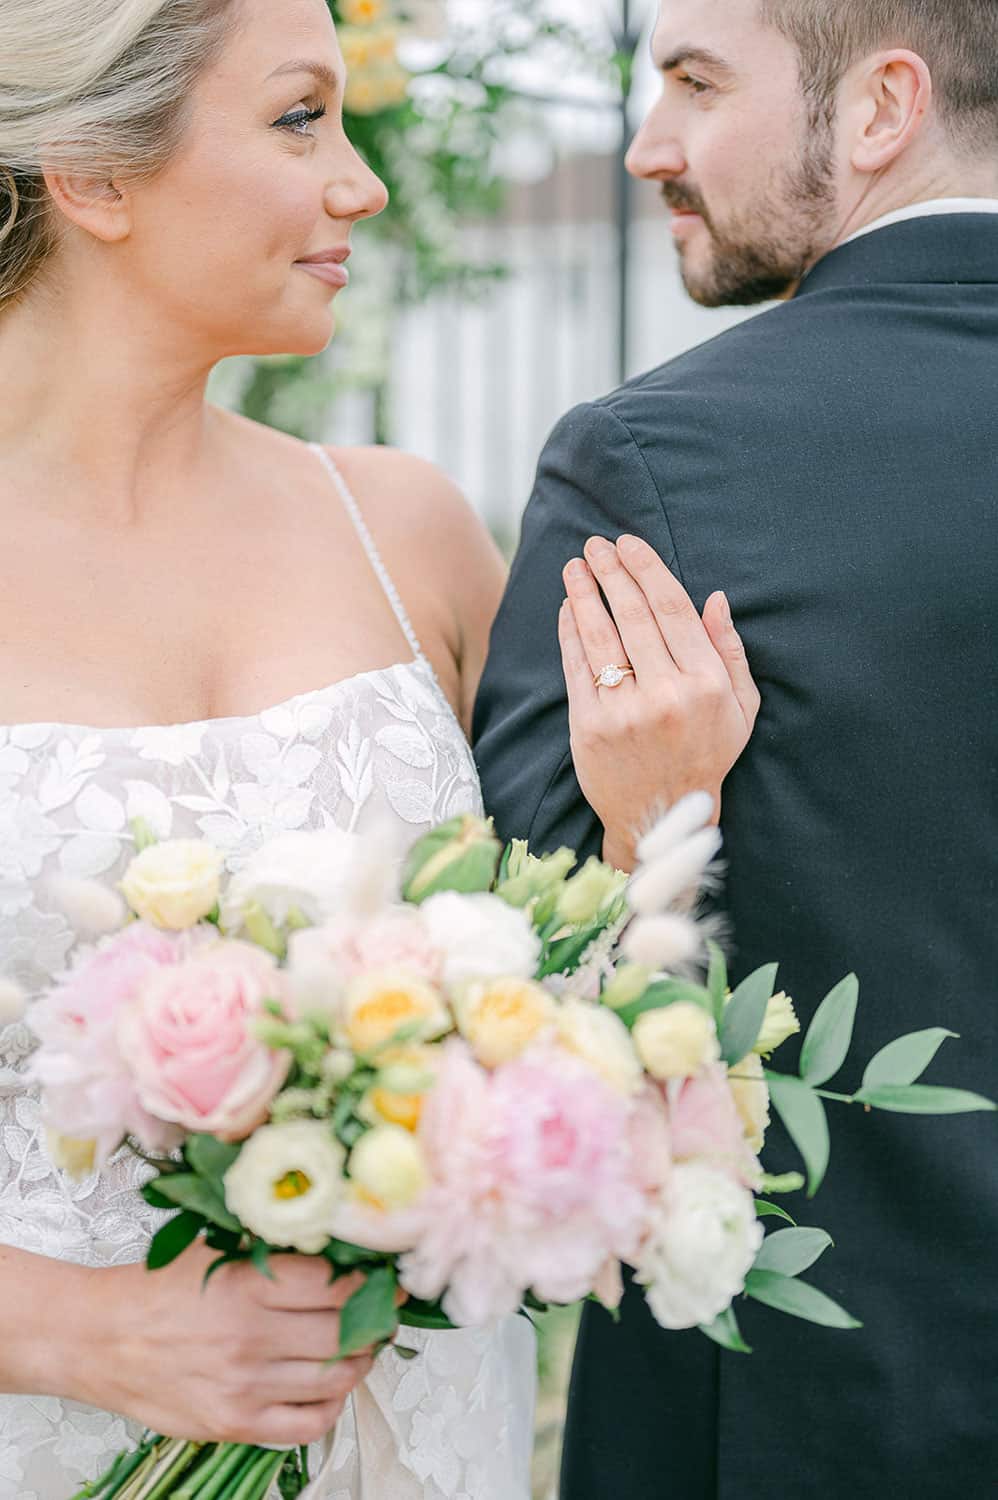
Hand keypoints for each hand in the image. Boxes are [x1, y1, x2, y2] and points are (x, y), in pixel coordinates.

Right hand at [73, 1246, 377, 1446]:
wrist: (101, 1339)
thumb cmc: (157, 1291)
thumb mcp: (215, 1252)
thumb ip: (273, 1253)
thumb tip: (338, 1250)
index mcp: (247, 1285)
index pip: (337, 1285)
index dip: (371, 1282)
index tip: (385, 1278)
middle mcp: (250, 1337)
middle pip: (344, 1332)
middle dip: (374, 1321)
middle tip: (381, 1312)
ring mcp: (244, 1385)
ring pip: (335, 1378)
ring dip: (361, 1362)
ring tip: (362, 1346)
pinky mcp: (234, 1423)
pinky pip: (308, 1424)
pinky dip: (332, 1406)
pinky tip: (331, 1387)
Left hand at [559, 533, 759, 869]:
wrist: (662, 817)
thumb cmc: (706, 754)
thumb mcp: (741, 708)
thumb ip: (731, 652)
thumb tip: (716, 598)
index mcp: (707, 685)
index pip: (673, 610)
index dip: (647, 571)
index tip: (629, 545)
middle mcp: (667, 696)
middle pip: (633, 616)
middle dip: (611, 572)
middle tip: (596, 545)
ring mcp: (624, 713)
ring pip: (599, 636)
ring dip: (583, 594)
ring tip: (574, 566)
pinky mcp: (589, 728)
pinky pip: (577, 668)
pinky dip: (570, 633)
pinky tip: (567, 608)